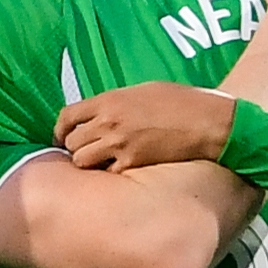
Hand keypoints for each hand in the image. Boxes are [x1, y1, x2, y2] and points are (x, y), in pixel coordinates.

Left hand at [58, 83, 234, 170]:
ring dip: (89, 164)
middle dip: (76, 149)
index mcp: (110, 100)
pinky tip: (120, 172)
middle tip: (88, 153)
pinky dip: (109, 176)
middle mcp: (108, 122)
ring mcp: (119, 144)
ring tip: (102, 164)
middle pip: (71, 142)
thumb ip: (117, 103)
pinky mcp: (132, 163)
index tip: (62, 137)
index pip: (67, 115)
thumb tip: (102, 113)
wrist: (207, 121)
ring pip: (82, 161)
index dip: (61, 130)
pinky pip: (106, 174)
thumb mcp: (143, 91)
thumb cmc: (182, 102)